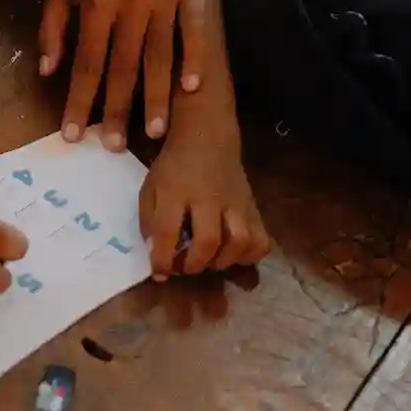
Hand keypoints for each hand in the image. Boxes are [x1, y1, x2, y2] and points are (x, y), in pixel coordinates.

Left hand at [39, 0, 211, 150]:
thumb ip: (52, 29)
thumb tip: (47, 73)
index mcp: (96, 3)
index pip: (87, 63)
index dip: (80, 101)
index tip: (74, 135)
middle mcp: (131, 2)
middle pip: (123, 67)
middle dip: (118, 111)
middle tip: (115, 147)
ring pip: (160, 55)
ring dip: (157, 97)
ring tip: (155, 132)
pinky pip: (195, 30)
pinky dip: (193, 60)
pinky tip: (190, 90)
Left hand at [137, 118, 268, 280]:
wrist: (207, 137)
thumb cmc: (174, 166)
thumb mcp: (150, 187)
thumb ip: (149, 221)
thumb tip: (156, 256)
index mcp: (175, 191)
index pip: (168, 230)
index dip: (162, 258)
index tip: (159, 273)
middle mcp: (208, 197)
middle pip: (208, 239)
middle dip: (195, 264)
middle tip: (185, 268)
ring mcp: (235, 202)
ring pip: (240, 240)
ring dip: (223, 262)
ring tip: (208, 261)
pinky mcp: (253, 206)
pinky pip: (261, 238)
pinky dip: (249, 255)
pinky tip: (234, 255)